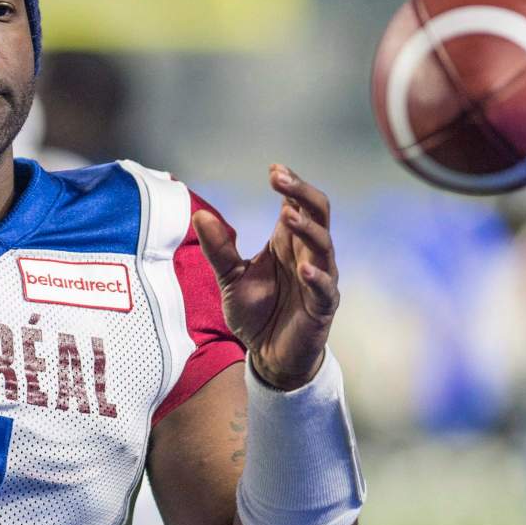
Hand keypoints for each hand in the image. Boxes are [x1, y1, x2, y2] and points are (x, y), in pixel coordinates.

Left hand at [193, 164, 338, 389]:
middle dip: (301, 193)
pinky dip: (316, 276)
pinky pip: (325, 288)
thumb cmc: (257, 312)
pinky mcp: (322, 307)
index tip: (273, 169)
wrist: (269, 355)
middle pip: (317, 213)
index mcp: (287, 243)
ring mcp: (319, 278)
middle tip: (280, 179)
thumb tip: (200, 215)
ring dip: (307, 229)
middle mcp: (308, 254)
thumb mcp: (230, 278)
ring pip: (324, 245)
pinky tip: (303, 268)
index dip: (290, 184)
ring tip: (288, 216)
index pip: (297, 204)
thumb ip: (218, 249)